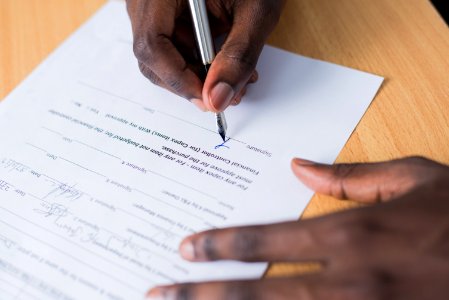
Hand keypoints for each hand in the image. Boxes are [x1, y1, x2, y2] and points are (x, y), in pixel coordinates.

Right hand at [126, 0, 284, 111]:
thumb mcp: (256, 11)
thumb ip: (239, 56)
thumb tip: (218, 99)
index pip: (152, 43)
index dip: (178, 79)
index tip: (209, 98)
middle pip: (152, 54)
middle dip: (189, 81)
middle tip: (224, 94)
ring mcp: (153, 5)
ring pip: (162, 55)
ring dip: (196, 75)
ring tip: (234, 78)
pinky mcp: (165, 13)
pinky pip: (172, 46)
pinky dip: (197, 62)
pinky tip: (224, 64)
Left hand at [147, 157, 448, 298]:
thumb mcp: (412, 180)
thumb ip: (350, 176)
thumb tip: (300, 166)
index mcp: (352, 234)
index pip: (266, 238)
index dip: (221, 245)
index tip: (186, 249)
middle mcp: (349, 280)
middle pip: (257, 290)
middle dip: (202, 293)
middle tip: (159, 291)